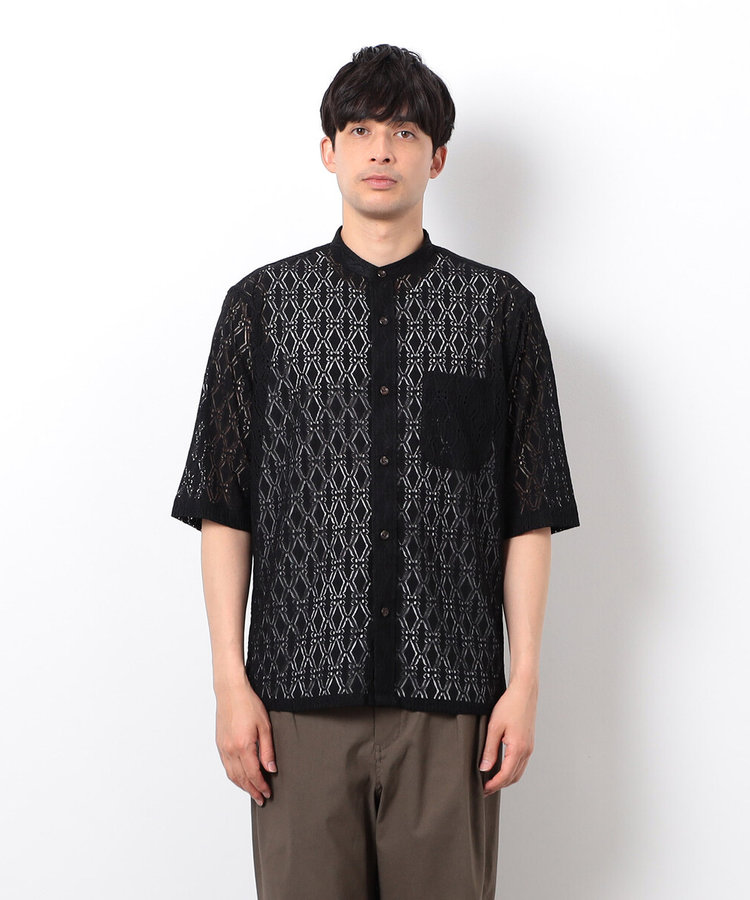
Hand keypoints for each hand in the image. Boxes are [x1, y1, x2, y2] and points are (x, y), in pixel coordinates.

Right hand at [215, 678, 276, 805]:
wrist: (230, 692)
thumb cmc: (248, 704)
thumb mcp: (265, 726)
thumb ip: (267, 750)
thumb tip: (271, 769)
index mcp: (243, 746)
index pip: (253, 774)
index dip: (261, 786)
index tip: (268, 793)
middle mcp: (230, 750)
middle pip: (241, 778)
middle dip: (252, 791)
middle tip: (261, 799)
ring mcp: (223, 748)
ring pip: (232, 775)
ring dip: (242, 786)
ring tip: (252, 792)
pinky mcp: (220, 744)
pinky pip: (226, 766)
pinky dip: (234, 776)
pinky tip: (241, 778)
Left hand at [479, 679, 537, 795]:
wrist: (524, 692)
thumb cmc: (509, 705)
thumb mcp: (494, 727)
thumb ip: (490, 750)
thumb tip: (484, 768)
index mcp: (518, 748)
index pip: (505, 775)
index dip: (493, 785)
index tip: (483, 790)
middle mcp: (526, 751)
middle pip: (513, 777)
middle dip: (499, 785)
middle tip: (485, 789)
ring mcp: (529, 747)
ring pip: (518, 772)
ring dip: (506, 779)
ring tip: (491, 780)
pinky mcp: (529, 743)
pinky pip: (521, 763)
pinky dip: (512, 770)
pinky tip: (502, 767)